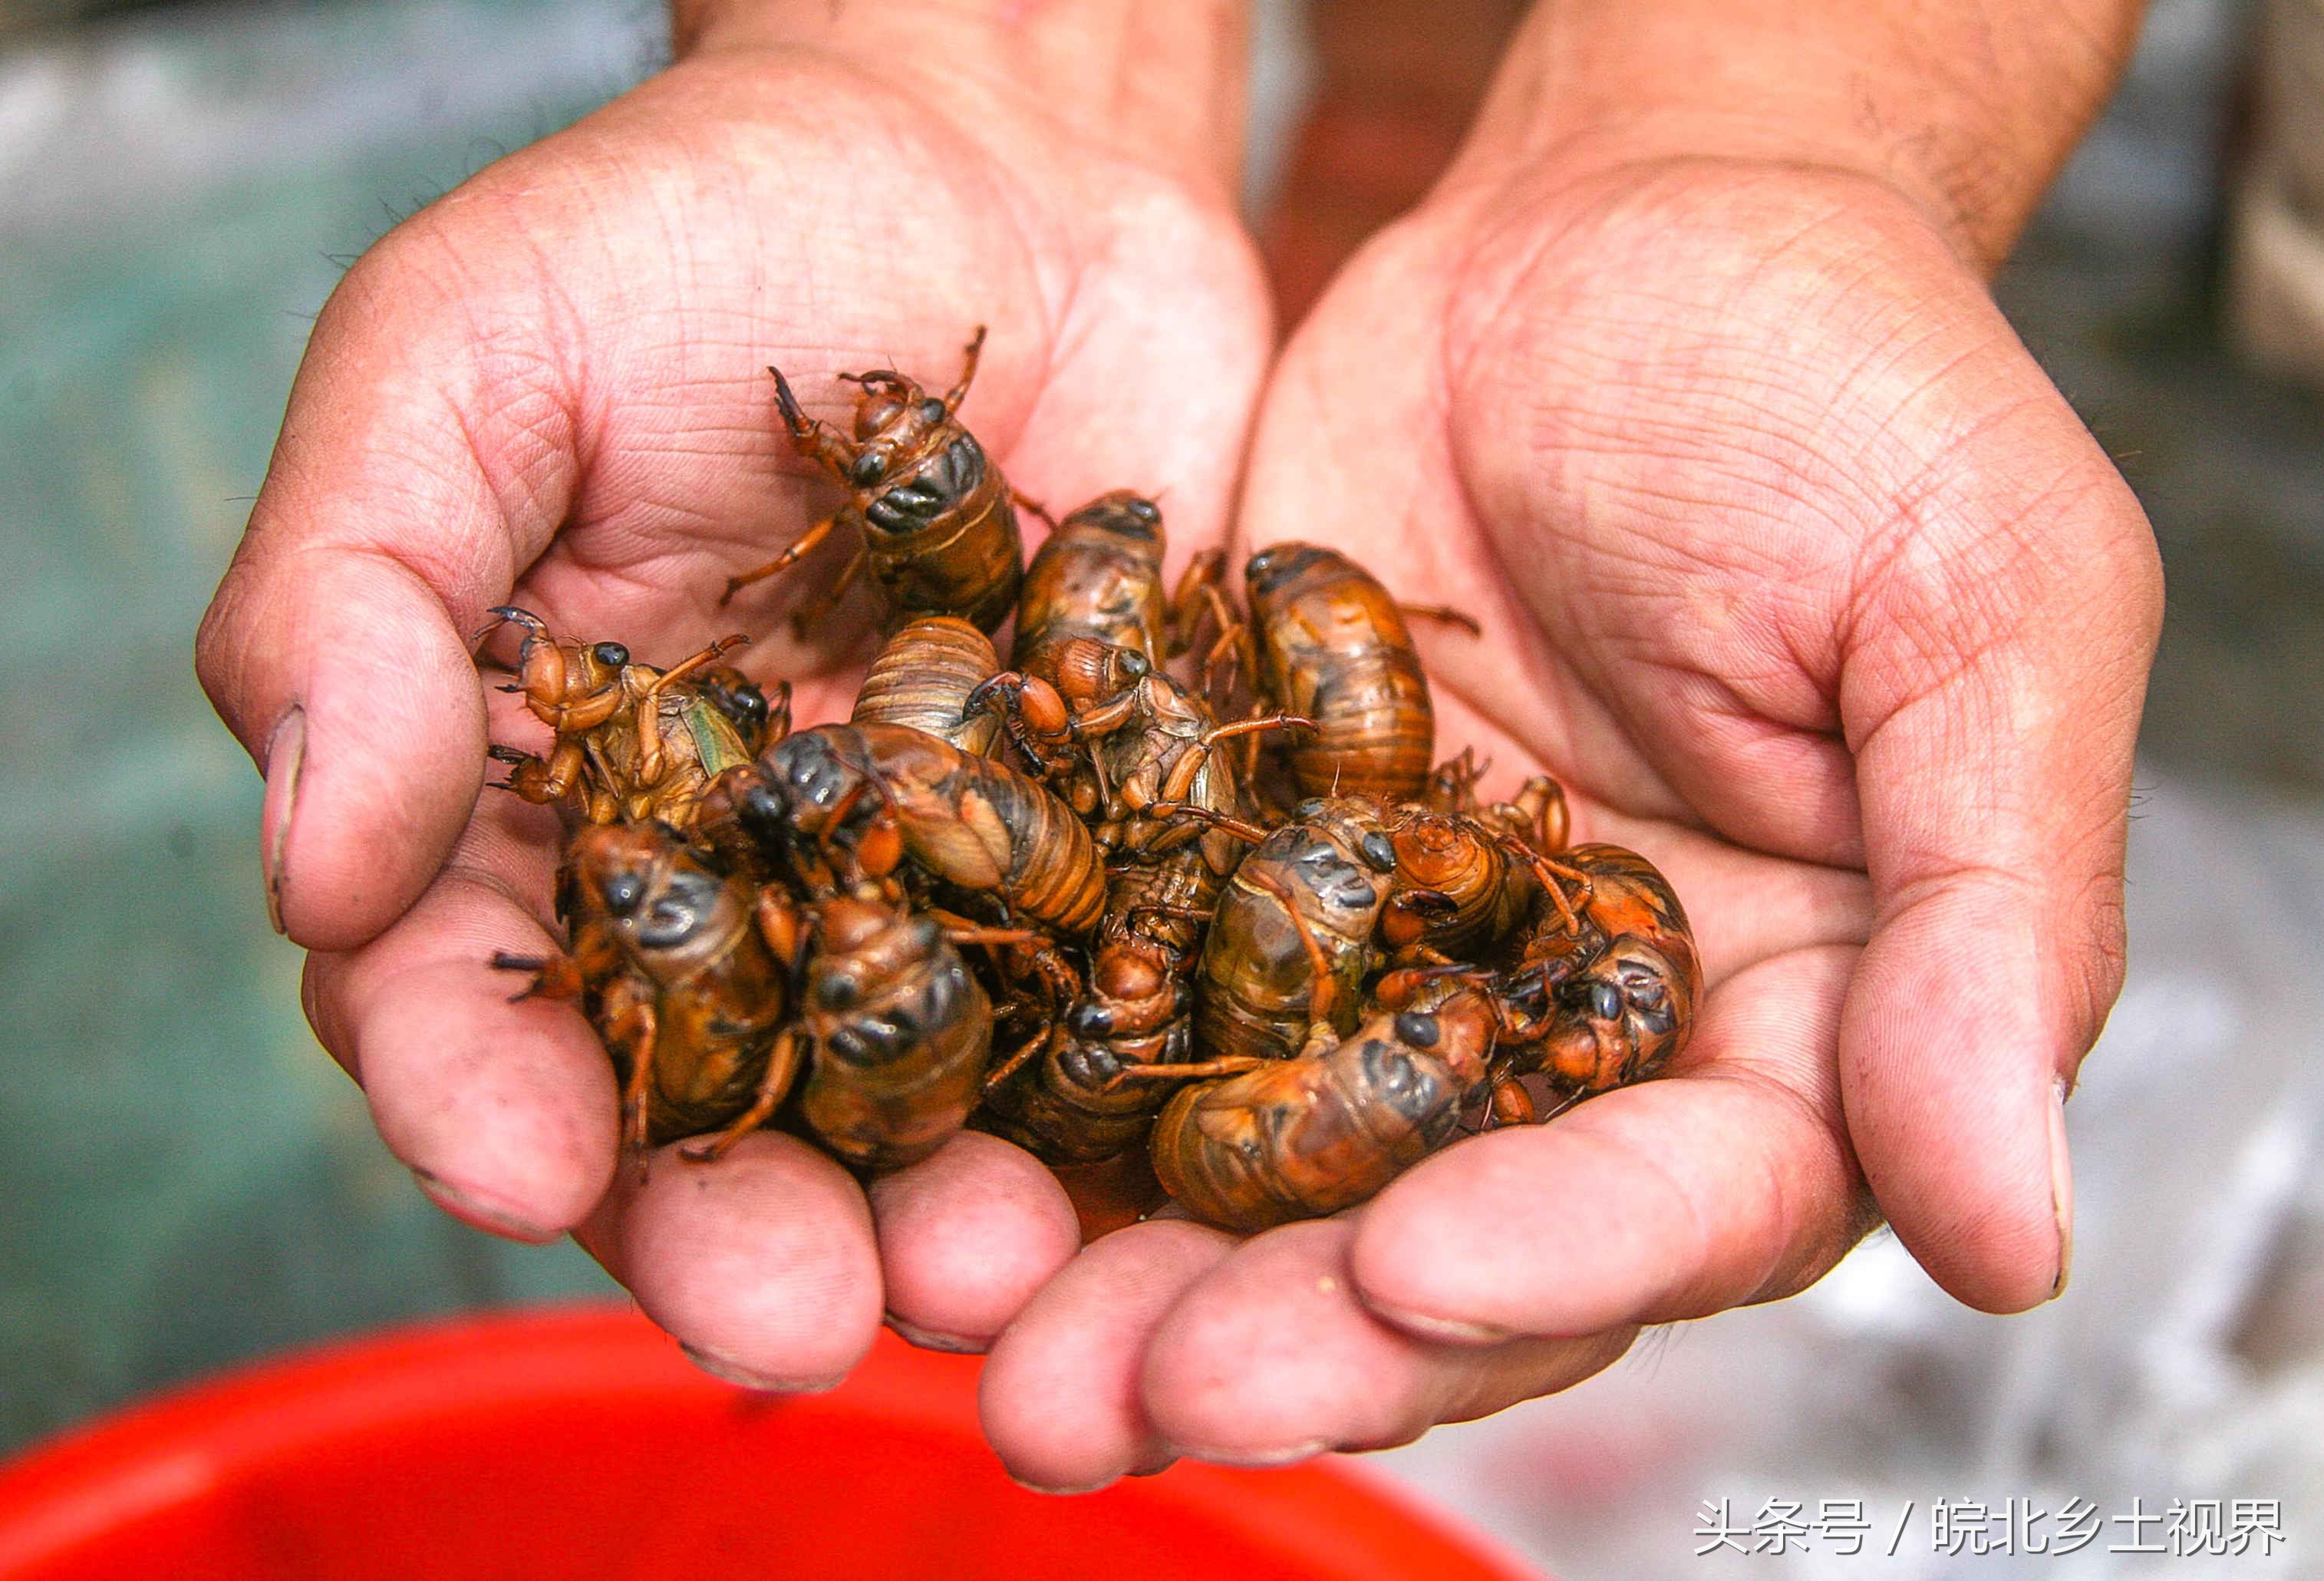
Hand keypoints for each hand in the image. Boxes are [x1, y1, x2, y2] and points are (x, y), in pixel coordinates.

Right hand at [195, 0, 1268, 1388]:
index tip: (518, 1163)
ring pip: (907, 1095)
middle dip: (726, 1222)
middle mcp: (720, 870)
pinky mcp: (1094, 843)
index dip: (474, 1088)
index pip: (466, 983)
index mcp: (531, 787)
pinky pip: (1103, 992)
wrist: (999, 155)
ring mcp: (917, 871)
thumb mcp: (470, 352)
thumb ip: (361, 591)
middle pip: (698, 1096)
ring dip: (937, 1207)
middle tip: (791, 1317)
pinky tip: (1156, 1167)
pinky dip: (1124, 1089)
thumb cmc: (697, 223)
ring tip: (994, 1272)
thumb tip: (310, 863)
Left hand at [980, 8, 2159, 1485]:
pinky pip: (1155, 995)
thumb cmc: (1851, 386)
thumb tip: (2011, 1239)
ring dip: (1148, 1274)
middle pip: (1455, 1230)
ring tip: (1018, 1369)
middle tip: (1142, 1400)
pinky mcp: (1256, 860)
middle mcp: (1587, 1025)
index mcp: (1797, 1012)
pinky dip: (1059, 1086)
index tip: (1411, 1273)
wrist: (1621, 227)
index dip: (1559, 1254)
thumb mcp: (1988, 614)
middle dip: (1306, 1333)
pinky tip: (952, 1161)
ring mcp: (1405, 953)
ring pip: (1281, 1157)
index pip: (1693, 1194)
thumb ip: (1995, 919)